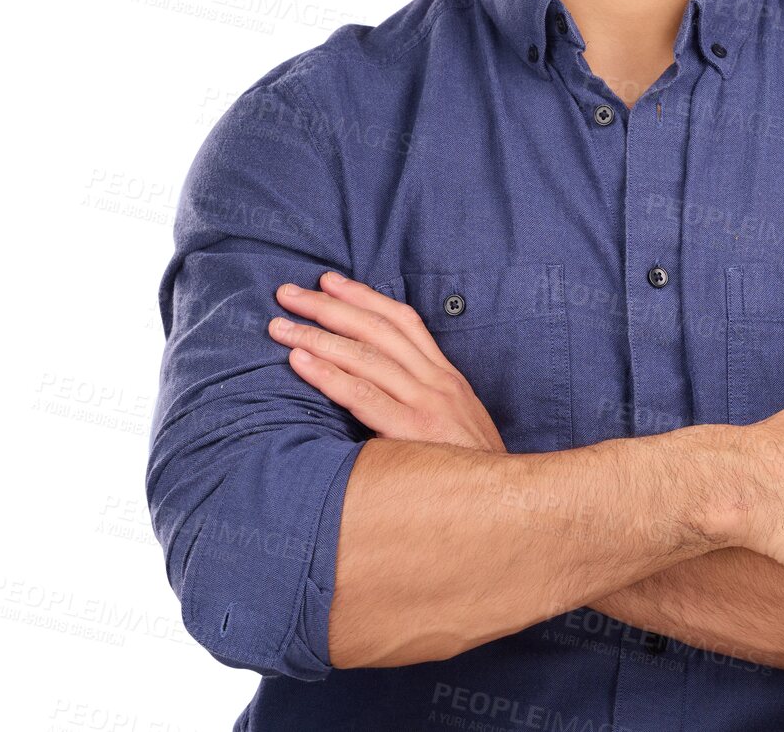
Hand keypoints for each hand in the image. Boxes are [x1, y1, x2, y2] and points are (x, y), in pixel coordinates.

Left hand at [268, 271, 506, 451]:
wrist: (502, 503)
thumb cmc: (469, 469)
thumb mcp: (454, 423)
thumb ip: (421, 402)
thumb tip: (378, 391)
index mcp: (445, 376)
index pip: (402, 321)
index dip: (364, 296)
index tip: (328, 281)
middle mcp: (436, 381)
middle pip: (377, 329)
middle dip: (329, 305)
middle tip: (288, 293)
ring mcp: (427, 404)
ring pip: (365, 356)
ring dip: (317, 335)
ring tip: (280, 327)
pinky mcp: (414, 433)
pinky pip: (363, 396)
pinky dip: (327, 375)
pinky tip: (299, 362)